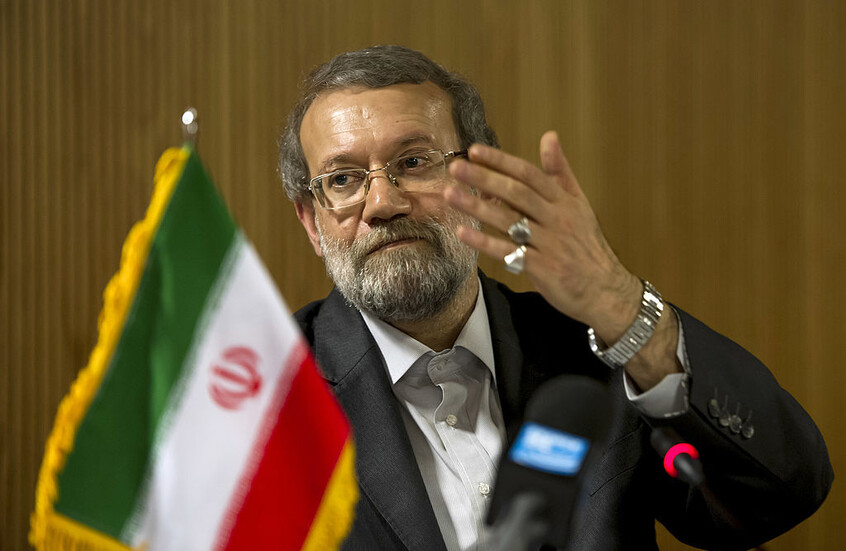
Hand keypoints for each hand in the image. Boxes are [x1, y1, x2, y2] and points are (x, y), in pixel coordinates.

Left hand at [445, 131, 640, 340]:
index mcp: (563, 200)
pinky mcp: (541, 267)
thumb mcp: (578, 204)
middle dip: (485, 178)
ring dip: (477, 206)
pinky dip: (484, 242)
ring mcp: (548, 243)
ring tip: (451, 194)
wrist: (605, 289)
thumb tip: (549, 136)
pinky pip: (508, 251)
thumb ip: (560, 171)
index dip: (501, 161)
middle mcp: (556, 218)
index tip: (475, 150)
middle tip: (456, 168)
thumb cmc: (586, 245)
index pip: (529, 174)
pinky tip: (463, 233)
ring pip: (509, 221)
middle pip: (517, 193)